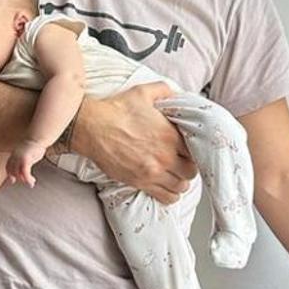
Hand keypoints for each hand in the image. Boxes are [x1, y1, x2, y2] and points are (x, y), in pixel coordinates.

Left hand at [5, 139, 46, 187]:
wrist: (38, 136)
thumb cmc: (35, 144)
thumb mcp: (27, 153)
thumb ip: (24, 159)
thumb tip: (26, 165)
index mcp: (14, 154)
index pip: (8, 166)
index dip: (10, 174)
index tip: (13, 180)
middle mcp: (14, 156)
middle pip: (12, 171)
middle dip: (19, 178)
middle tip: (27, 181)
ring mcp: (19, 158)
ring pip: (18, 173)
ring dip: (24, 180)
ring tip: (31, 183)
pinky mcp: (25, 159)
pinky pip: (25, 173)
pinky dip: (28, 179)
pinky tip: (32, 181)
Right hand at [72, 83, 197, 204]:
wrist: (92, 127)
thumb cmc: (116, 110)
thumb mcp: (143, 92)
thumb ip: (164, 90)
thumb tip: (174, 94)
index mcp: (170, 135)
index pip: (195, 151)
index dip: (192, 150)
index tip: (186, 149)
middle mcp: (165, 156)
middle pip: (191, 171)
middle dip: (188, 167)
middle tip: (181, 162)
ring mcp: (153, 172)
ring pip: (181, 187)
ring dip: (180, 181)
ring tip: (174, 175)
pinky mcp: (140, 182)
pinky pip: (165, 197)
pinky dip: (169, 195)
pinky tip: (165, 186)